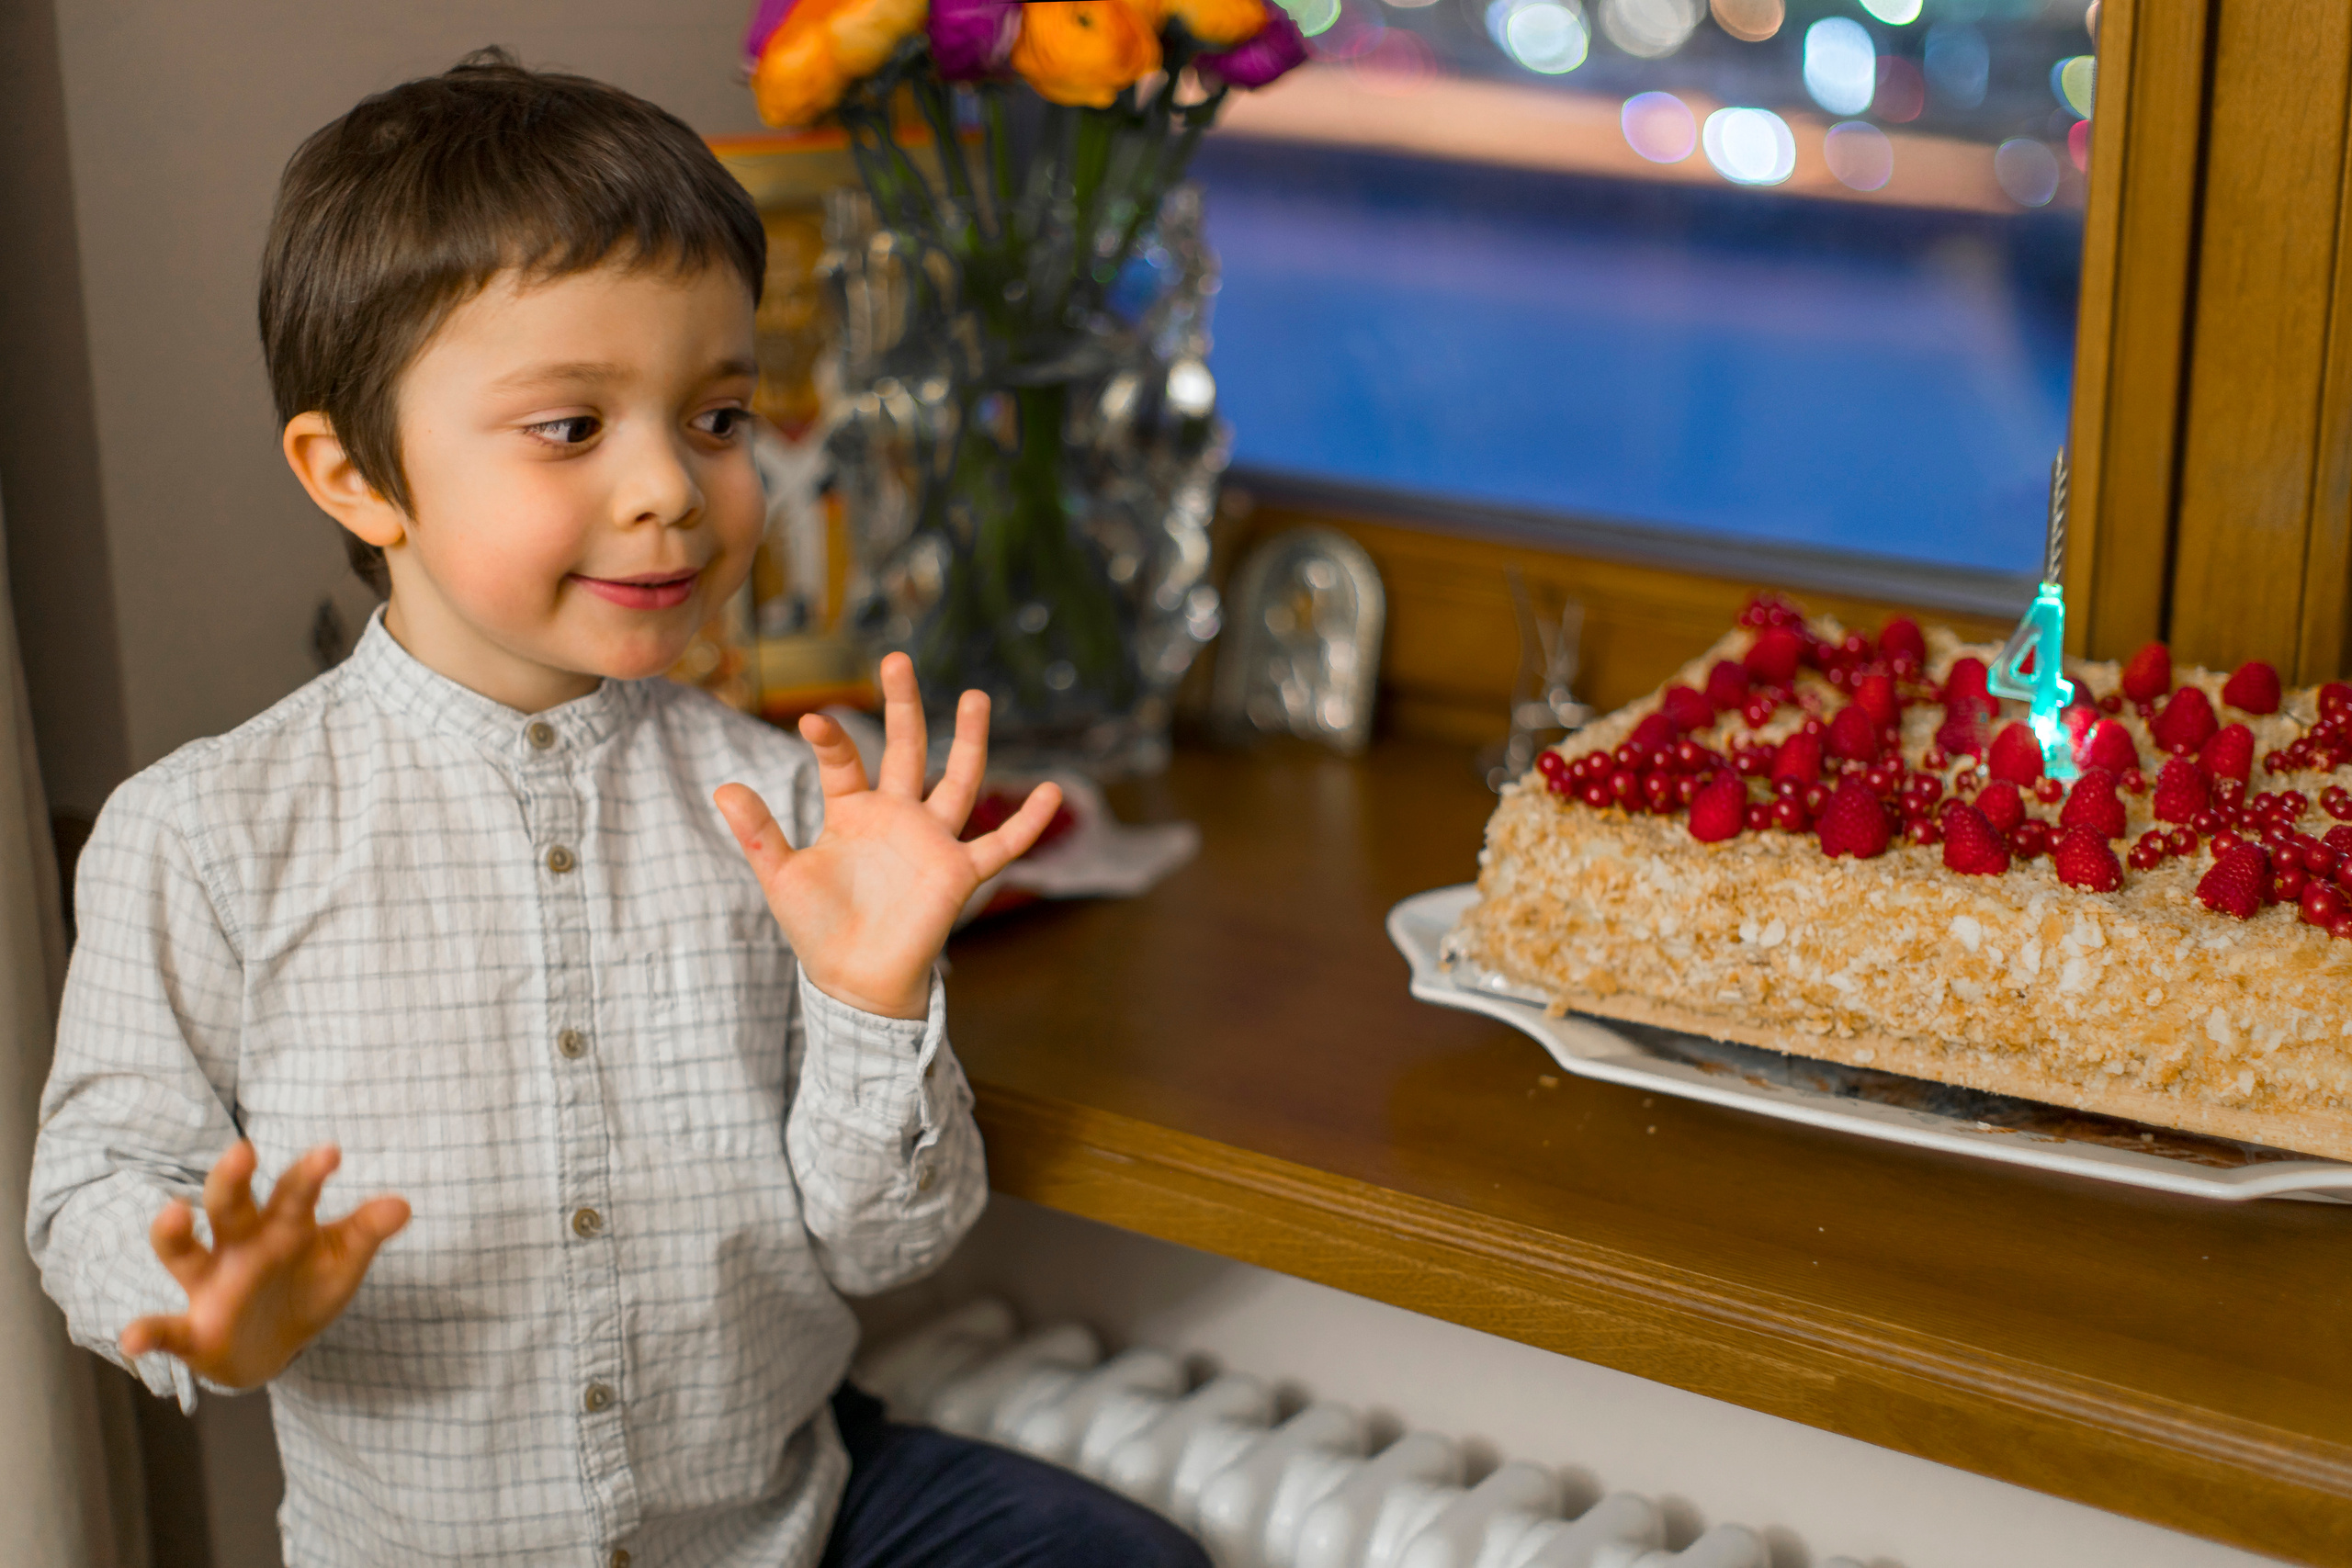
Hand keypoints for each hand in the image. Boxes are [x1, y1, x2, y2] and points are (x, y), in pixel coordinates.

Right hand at [120, 1140, 409, 1389]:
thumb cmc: (308, 1288)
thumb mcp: (342, 1261)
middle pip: (229, 1206)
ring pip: (183, 1252)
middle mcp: (239, 1246)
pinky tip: (132, 1338)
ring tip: (173, 1214)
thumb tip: (403, 1204)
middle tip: (244, 1151)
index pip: (293, 1193)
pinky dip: (146, 1333)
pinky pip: (165, 1330)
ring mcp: (211, 1285)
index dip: (310, 1173)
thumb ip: (366, 1231)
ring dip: (174, 1234)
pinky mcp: (193, 1331)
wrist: (273, 1349)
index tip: (331, 1153)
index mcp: (281, 1226)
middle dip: (232, 1179)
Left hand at [715, 653, 1062, 1019]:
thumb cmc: (817, 928)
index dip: (830, 740)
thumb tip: (722, 787)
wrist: (853, 980)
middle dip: (902, 706)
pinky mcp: (958, 872)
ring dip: (968, 740)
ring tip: (976, 695)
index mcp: (852, 811)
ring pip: (957, 780)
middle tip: (896, 660)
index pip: (844, 760)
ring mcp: (931, 841)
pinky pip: (1001, 845)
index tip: (812, 721)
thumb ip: (758, 832)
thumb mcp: (780, 877)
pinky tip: (1051, 791)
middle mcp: (896, 816)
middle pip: (906, 748)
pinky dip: (1027, 822)